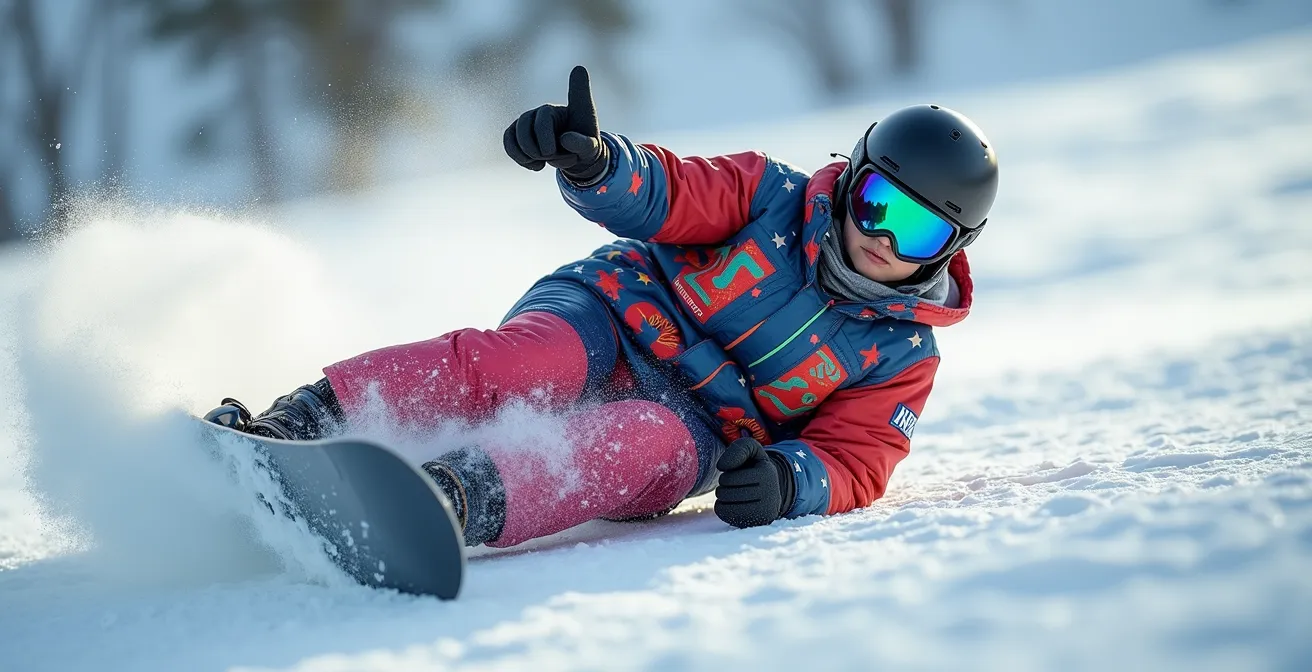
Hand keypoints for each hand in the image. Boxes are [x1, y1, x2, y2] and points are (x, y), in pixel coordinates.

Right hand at [503, 65, 608, 183]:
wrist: (572, 155)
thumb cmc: (582, 147)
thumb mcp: (591, 148)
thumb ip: (582, 144)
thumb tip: (564, 139)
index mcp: (563, 111)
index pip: (564, 99)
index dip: (576, 83)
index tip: (579, 69)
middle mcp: (543, 111)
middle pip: (526, 122)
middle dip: (538, 146)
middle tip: (550, 155)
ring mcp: (528, 121)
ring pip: (514, 134)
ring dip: (528, 155)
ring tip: (543, 162)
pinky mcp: (517, 133)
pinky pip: (509, 142)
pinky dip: (520, 158)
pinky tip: (536, 165)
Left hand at [714, 438, 795, 528]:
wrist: (771, 488)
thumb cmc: (755, 466)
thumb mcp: (751, 450)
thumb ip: (738, 449)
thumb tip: (721, 466)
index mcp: (767, 474)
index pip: (729, 479)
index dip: (726, 476)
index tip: (734, 475)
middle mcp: (769, 495)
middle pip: (725, 494)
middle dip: (723, 488)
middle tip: (732, 486)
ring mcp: (764, 512)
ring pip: (725, 507)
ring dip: (723, 499)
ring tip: (733, 494)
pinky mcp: (758, 523)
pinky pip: (728, 518)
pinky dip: (725, 510)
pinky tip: (734, 504)